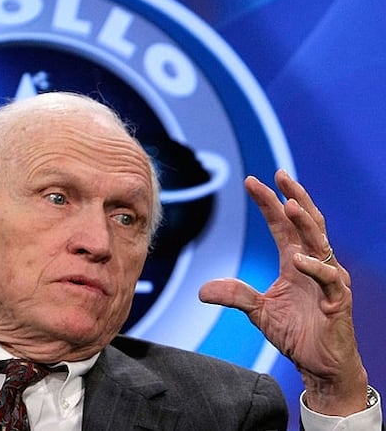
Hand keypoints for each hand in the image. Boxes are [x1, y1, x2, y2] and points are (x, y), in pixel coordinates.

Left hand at [199, 169, 367, 415]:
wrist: (320, 365)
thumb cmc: (296, 334)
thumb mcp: (259, 312)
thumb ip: (235, 295)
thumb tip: (202, 291)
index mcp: (295, 262)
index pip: (282, 225)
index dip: (269, 202)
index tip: (252, 181)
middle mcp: (314, 264)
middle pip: (307, 222)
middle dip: (294, 196)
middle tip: (279, 174)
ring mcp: (329, 280)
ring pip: (320, 243)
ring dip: (305, 223)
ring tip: (289, 204)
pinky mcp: (338, 300)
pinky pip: (329, 278)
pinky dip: (315, 267)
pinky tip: (298, 258)